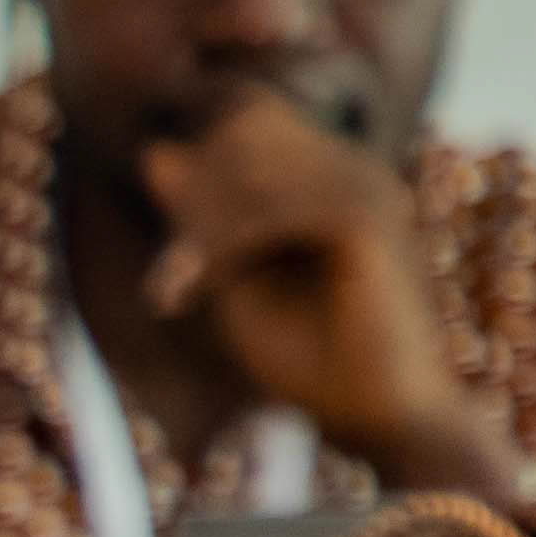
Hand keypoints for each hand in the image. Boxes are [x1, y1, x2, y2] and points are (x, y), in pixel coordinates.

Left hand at [138, 99, 517, 495]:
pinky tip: (202, 289)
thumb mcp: (236, 280)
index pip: (248, 118)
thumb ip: (201, 219)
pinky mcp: (365, 218)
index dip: (198, 163)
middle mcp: (353, 170)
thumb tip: (153, 151)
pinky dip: (222, 248)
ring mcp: (365, 187)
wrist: (382, 418)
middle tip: (169, 279)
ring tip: (174, 292)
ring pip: (249, 173)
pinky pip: (269, 209)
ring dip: (200, 234)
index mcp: (331, 178)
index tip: (166, 246)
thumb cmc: (314, 362)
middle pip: (241, 130)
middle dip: (192, 201)